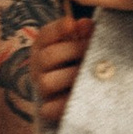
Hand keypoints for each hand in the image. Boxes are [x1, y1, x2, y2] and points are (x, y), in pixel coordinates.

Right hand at [30, 12, 90, 126]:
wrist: (73, 92)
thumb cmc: (79, 61)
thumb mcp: (80, 44)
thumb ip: (84, 33)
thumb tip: (86, 24)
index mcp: (43, 46)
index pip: (45, 34)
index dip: (58, 29)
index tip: (73, 25)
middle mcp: (37, 66)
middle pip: (48, 57)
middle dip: (73, 51)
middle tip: (95, 49)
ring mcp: (41, 88)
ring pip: (47, 83)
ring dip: (72, 77)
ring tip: (93, 74)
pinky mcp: (47, 109)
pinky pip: (50, 109)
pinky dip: (66, 103)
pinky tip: (85, 95)